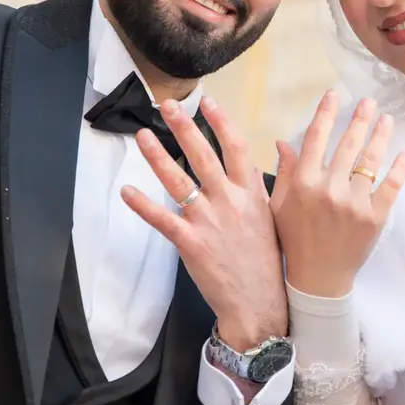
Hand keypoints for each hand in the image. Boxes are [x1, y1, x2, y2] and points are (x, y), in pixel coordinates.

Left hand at [121, 96, 286, 351]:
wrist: (259, 303)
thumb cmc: (268, 261)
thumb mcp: (276, 217)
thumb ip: (268, 184)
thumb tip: (271, 154)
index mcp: (252, 194)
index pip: (236, 148)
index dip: (221, 122)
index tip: (207, 102)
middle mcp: (230, 202)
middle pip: (204, 156)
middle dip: (184, 128)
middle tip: (168, 106)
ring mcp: (209, 222)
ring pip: (179, 182)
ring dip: (158, 157)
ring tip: (142, 136)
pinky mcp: (190, 243)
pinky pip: (162, 219)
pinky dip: (143, 205)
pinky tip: (127, 191)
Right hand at [269, 91, 404, 297]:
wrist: (317, 279)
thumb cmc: (294, 240)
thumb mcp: (279, 206)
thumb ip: (285, 171)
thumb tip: (283, 141)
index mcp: (304, 184)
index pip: (316, 138)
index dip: (326, 113)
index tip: (334, 94)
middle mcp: (329, 189)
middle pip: (348, 144)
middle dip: (359, 118)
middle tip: (368, 101)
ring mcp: (355, 203)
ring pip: (371, 160)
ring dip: (380, 136)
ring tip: (386, 120)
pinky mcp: (376, 217)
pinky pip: (391, 186)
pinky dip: (399, 169)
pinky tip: (403, 155)